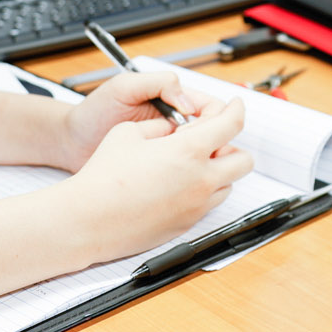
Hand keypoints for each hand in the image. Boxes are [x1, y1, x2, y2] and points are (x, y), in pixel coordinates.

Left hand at [53, 70, 205, 170]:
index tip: (187, 130)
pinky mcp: (160, 165)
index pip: (209, 106)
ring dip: (200, 159)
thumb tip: (186, 99)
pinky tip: (172, 177)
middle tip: (186, 150)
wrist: (72, 142)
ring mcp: (168, 144)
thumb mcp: (123, 87)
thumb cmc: (93, 111)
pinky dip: (186, 173)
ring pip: (202, 152)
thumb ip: (156, 83)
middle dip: (209, 141)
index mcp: (171, 98)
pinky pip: (184, 169)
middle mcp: (174, 121)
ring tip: (180, 165)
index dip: (208, 119)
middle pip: (212, 131)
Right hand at [62, 97, 252, 261]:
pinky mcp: (187, 225)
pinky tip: (177, 186)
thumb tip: (174, 128)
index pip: (231, 124)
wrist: (87, 219)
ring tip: (190, 165)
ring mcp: (196, 206)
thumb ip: (161, 126)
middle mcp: (200, 180)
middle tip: (211, 141)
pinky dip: (202, 192)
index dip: (236, 109)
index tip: (235, 106)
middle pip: (243, 160)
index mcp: (189, 150)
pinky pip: (208, 205)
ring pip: (229, 185)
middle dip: (232, 146)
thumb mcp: (129, 131)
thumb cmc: (102, 176)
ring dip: (218, 171)